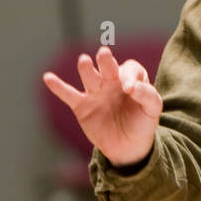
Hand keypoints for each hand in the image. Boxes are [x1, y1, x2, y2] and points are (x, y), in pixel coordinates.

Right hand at [42, 46, 162, 166]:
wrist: (129, 147)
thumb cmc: (142, 123)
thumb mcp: (153, 110)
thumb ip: (148, 95)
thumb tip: (132, 87)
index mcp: (131, 78)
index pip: (130, 69)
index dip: (129, 76)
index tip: (129, 89)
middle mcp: (111, 81)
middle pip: (108, 67)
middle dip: (106, 61)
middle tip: (104, 53)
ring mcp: (95, 92)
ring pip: (89, 77)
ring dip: (86, 69)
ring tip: (84, 60)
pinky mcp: (81, 106)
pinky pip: (69, 94)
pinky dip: (58, 87)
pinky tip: (48, 77)